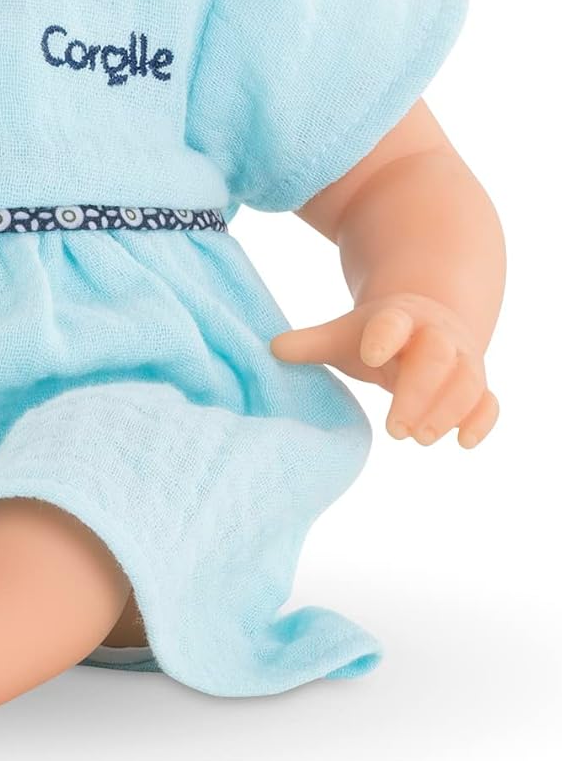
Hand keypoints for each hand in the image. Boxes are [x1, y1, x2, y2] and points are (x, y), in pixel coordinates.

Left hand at [271, 293, 498, 448]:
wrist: (428, 321)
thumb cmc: (377, 336)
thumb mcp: (346, 334)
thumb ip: (311, 342)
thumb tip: (271, 349)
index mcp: (399, 317)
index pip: (394, 322)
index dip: (384, 336)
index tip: (369, 356)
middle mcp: (436, 335)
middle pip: (438, 355)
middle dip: (419, 391)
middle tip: (396, 430)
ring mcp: (462, 359)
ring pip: (467, 381)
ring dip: (446, 411)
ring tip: (418, 439)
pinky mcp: (478, 385)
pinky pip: (489, 401)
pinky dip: (482, 421)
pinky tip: (463, 443)